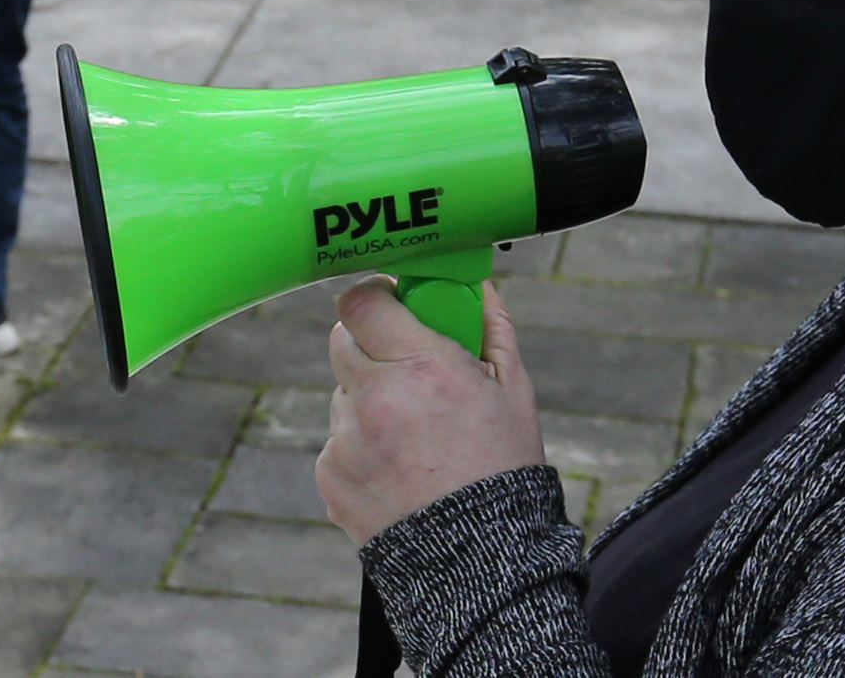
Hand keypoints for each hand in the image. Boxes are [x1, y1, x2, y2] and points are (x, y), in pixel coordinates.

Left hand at [316, 277, 544, 546]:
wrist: (481, 560)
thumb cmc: (503, 471)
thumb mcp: (514, 393)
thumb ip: (490, 328)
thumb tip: (474, 284)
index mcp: (422, 368)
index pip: (361, 301)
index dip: (376, 297)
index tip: (393, 304)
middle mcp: (375, 398)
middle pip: (343, 339)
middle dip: (372, 344)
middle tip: (407, 366)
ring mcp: (346, 439)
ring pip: (344, 394)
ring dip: (369, 400)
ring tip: (416, 438)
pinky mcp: (330, 475)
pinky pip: (340, 441)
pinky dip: (362, 447)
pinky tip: (402, 471)